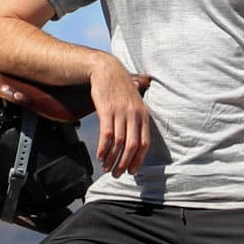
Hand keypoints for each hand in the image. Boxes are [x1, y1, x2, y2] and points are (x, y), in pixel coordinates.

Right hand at [89, 58, 150, 176]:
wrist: (106, 70)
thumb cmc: (120, 88)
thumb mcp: (135, 103)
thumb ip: (138, 119)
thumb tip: (138, 140)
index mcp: (143, 115)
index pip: (144, 144)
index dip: (138, 160)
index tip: (131, 171)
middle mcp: (134, 115)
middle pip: (131, 147)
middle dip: (124, 164)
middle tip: (117, 174)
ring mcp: (120, 113)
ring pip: (118, 143)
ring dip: (112, 159)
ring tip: (106, 167)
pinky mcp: (106, 110)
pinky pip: (106, 135)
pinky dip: (103, 148)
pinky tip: (99, 156)